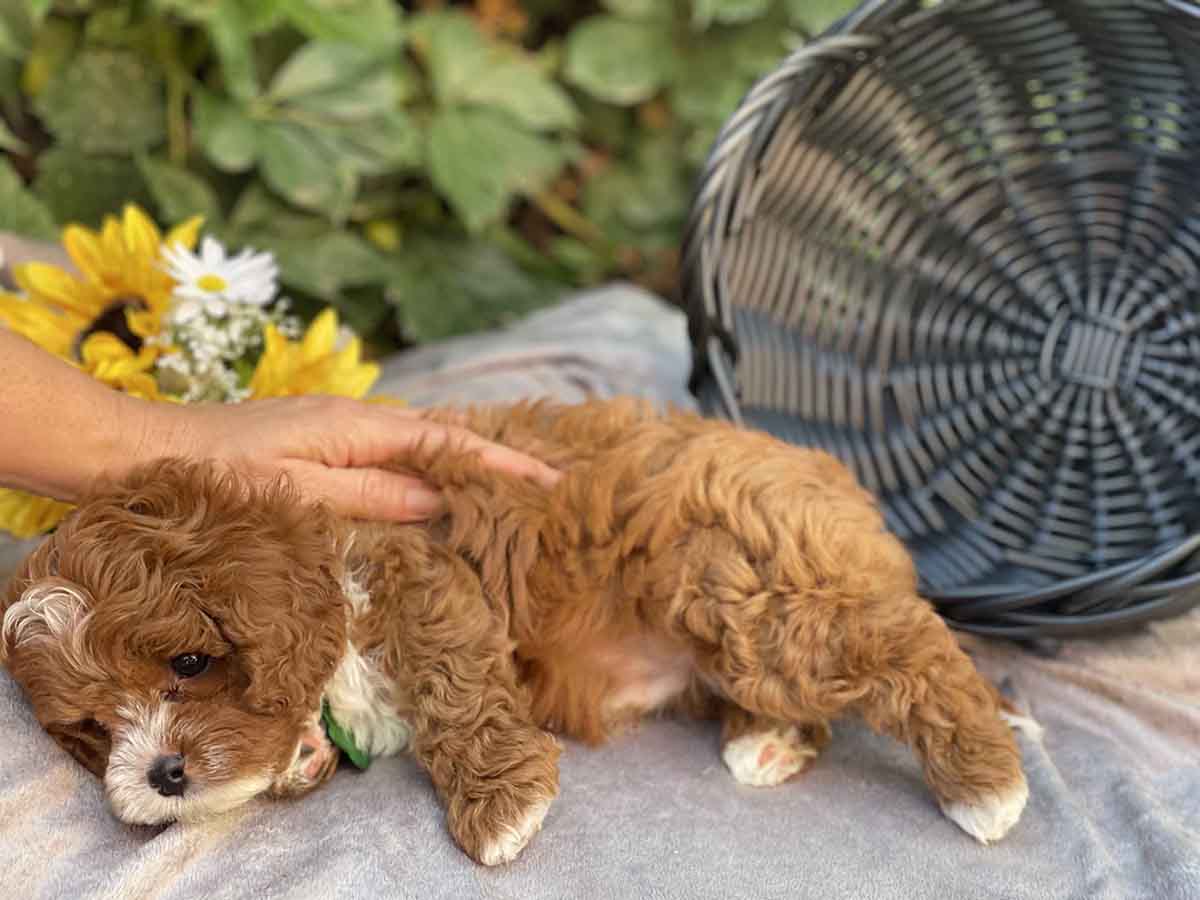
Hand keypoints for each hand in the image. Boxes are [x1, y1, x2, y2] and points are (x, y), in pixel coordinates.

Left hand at [146, 396, 559, 521]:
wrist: (137, 454)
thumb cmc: (211, 480)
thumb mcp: (293, 495)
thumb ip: (367, 496)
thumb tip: (436, 501)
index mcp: (353, 427)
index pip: (447, 443)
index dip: (501, 463)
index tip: (553, 481)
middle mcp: (352, 420)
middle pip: (442, 435)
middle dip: (496, 458)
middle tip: (548, 485)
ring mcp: (334, 430)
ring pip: (418, 443)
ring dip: (464, 463)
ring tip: (510, 488)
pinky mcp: (317, 445)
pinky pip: (391, 454)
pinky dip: (426, 468)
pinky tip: (437, 487)